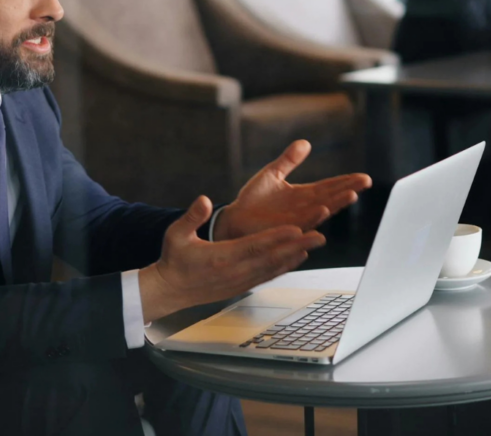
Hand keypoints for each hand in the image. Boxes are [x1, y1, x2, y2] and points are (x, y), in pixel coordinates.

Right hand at [138, 196, 325, 322]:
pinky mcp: (242, 286)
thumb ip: (192, 217)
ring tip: (316, 242)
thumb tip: (205, 200)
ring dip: (297, 255)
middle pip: (272, 257)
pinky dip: (285, 266)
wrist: (170, 290)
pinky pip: (268, 275)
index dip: (277, 237)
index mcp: (221, 257)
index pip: (254, 245)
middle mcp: (235, 271)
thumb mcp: (176, 235)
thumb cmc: (173, 260)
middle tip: (320, 235)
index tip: (296, 228)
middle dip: (298, 246)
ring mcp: (240, 281)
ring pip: (274, 267)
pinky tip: (298, 257)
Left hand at [215, 140, 371, 240]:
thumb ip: (289, 160)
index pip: (330, 186)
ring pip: (322, 211)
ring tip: (351, 195)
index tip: (364, 177)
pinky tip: (323, 209)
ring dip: (337, 204)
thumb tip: (305, 142)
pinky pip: (303, 223)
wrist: (234, 219)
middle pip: (332, 197)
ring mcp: (297, 220)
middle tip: (365, 182)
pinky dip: (314, 217)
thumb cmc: (253, 200)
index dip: (347, 181)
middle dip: (349, 189)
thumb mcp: (272, 173)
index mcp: (304, 195)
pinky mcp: (286, 229)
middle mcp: (305, 208)